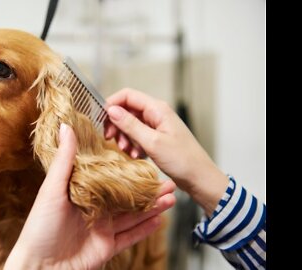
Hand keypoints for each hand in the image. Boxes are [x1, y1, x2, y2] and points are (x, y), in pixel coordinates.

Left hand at [4, 123, 175, 269]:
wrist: (40, 266)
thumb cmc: (40, 227)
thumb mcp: (52, 189)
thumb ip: (64, 160)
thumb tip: (65, 127)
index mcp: (81, 193)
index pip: (109, 178)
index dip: (127, 170)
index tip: (144, 160)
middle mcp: (94, 210)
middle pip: (126, 197)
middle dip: (147, 189)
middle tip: (167, 181)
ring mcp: (101, 229)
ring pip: (132, 215)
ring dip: (152, 207)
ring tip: (170, 197)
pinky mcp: (107, 247)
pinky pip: (130, 236)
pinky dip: (146, 229)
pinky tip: (159, 220)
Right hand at [104, 88, 228, 215]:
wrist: (200, 178)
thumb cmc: (182, 160)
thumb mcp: (152, 142)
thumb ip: (130, 125)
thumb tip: (111, 110)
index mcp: (157, 109)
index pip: (127, 95)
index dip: (112, 104)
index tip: (102, 120)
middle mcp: (156, 114)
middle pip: (127, 110)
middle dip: (116, 124)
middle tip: (110, 139)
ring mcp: (157, 126)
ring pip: (130, 125)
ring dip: (124, 137)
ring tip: (127, 151)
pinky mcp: (157, 138)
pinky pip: (138, 136)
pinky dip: (133, 145)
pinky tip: (135, 156)